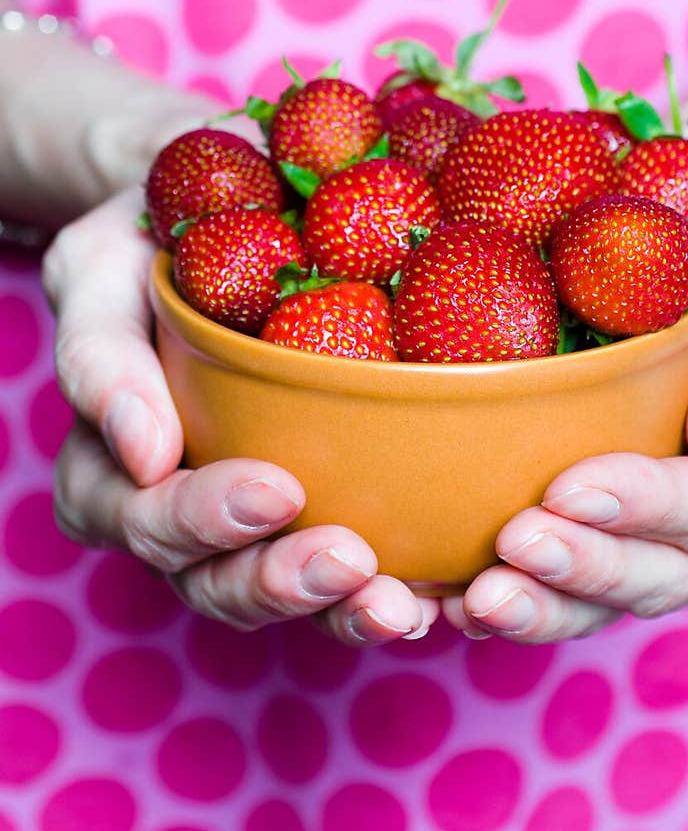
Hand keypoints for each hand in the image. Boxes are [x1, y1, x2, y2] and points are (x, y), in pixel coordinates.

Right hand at [43, 188, 437, 641]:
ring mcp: (256, 531)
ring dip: (341, 611)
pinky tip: (444, 595)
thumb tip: (143, 454)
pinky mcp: (330, 520)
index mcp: (113, 470)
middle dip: (280, 579)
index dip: (200, 520)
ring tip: (400, 605)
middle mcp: (180, 519)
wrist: (238, 220)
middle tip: (348, 558)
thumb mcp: (101, 268)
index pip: (137, 518)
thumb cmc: (155, 246)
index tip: (274, 488)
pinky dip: (394, 594)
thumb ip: (100, 353)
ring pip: (287, 599)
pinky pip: (354, 580)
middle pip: (214, 582)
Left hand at [445, 198, 687, 642]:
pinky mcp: (586, 548)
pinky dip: (494, 602)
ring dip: (538, 604)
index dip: (651, 508)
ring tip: (479, 593)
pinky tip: (443, 597)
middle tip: (516, 540)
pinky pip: (545, 593)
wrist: (667, 252)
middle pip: (659, 576)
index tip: (574, 485)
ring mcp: (652, 553)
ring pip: (598, 604)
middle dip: (585, 566)